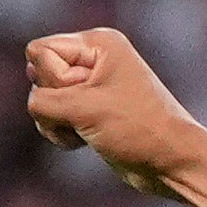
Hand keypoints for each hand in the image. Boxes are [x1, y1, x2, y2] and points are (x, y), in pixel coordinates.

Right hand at [24, 27, 206, 193]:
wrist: (172, 163)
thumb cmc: (137, 129)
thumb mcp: (83, 109)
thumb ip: (44, 99)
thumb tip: (34, 101)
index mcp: (98, 43)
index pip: (39, 51)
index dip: (54, 79)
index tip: (87, 94)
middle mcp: (94, 58)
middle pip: (38, 73)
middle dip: (53, 101)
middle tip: (88, 114)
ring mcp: (91, 85)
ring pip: (43, 98)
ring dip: (55, 121)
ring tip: (86, 131)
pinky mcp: (89, 110)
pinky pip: (52, 116)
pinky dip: (61, 132)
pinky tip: (83, 141)